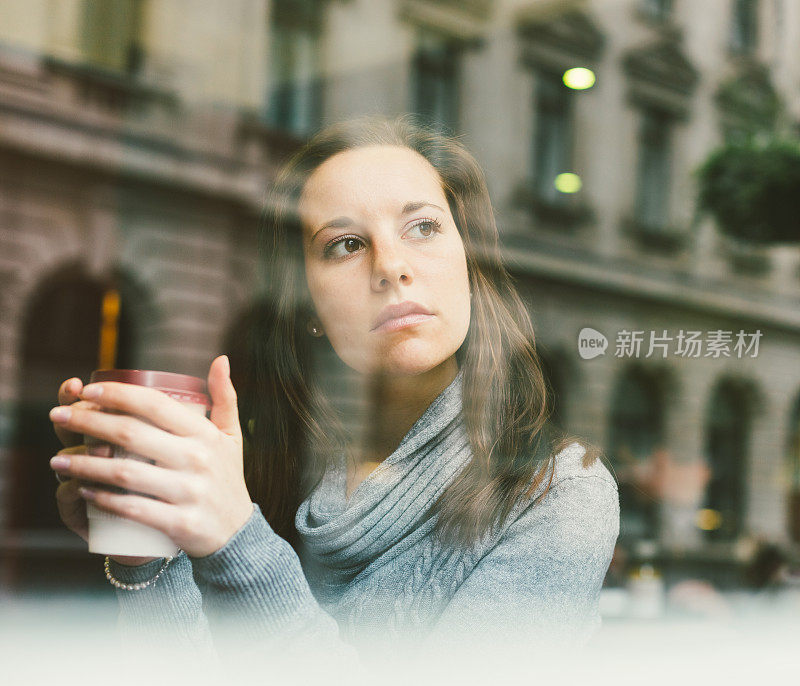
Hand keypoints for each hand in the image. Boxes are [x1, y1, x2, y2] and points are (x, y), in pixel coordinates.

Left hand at [48, 355, 253, 557]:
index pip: (155, 405)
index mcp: (205, 434)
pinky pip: (132, 508)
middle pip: (132, 434)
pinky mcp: (179, 523)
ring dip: (85, 465)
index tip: (86, 390)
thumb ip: (226, 397)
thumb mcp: (231, 435)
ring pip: (125, 473)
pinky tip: (81, 491)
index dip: (118, 394)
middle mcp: (197, 459)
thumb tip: (221, 358)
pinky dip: (103, 500)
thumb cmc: (226, 476)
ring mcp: (189, 492)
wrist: (236, 532)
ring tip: (57, 459)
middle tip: (58, 416)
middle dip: (87, 422)